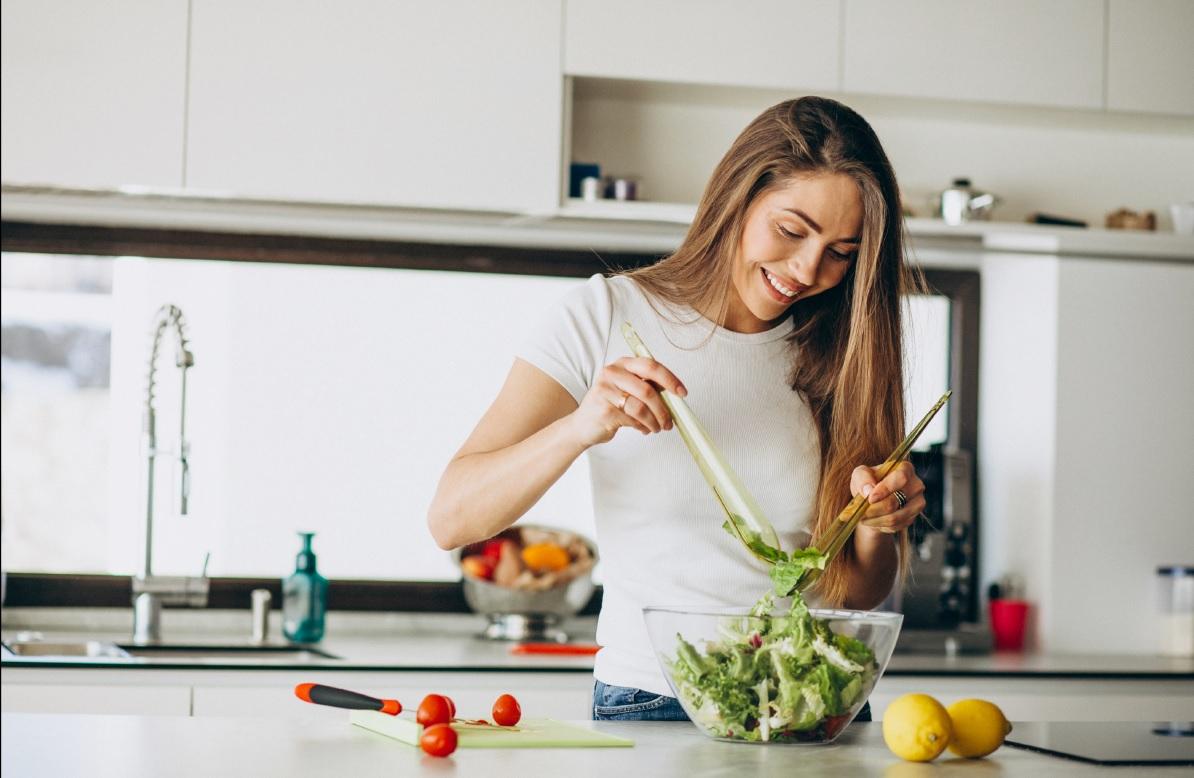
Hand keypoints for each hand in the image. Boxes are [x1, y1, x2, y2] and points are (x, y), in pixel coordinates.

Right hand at [566, 357, 685, 447]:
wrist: (582, 425)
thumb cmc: (609, 406)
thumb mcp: (627, 389)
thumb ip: (647, 387)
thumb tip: (674, 395)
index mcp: (622, 364)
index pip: (651, 366)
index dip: (670, 379)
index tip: (682, 393)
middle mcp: (612, 373)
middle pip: (648, 389)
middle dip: (663, 409)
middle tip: (670, 421)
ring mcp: (606, 391)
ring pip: (642, 408)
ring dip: (654, 421)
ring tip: (657, 428)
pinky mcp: (605, 410)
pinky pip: (633, 420)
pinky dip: (643, 427)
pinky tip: (643, 429)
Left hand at [850, 460, 924, 535]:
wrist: (874, 500)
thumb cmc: (868, 482)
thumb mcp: (860, 474)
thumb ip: (863, 478)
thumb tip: (868, 491)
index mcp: (905, 468)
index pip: (901, 477)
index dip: (885, 489)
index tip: (870, 498)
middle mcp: (916, 485)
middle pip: (895, 501)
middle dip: (874, 509)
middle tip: (860, 512)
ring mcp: (917, 503)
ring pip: (895, 517)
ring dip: (875, 520)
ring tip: (863, 518)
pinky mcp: (913, 517)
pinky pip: (896, 526)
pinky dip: (881, 526)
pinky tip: (873, 521)